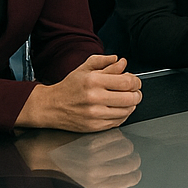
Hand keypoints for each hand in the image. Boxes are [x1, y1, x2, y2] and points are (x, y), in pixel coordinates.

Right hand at [14, 55, 141, 131]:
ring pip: (127, 111)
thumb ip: (105, 62)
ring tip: (126, 99)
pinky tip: (118, 108)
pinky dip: (123, 114)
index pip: (128, 81)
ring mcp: (94, 114)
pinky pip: (118, 121)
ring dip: (131, 105)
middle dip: (137, 94)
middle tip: (135, 91)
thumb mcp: (85, 68)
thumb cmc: (69, 87)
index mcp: (94, 81)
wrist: (50, 106)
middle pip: (131, 98)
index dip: (136, 81)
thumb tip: (122, 61)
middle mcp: (94, 98)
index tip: (135, 81)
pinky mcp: (94, 126)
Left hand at [47, 130, 141, 187]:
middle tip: (125, 157)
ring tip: (117, 146)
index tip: (130, 171)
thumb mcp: (83, 185)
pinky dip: (116, 135)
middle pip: (133, 162)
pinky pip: (117, 136)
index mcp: (95, 185)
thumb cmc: (64, 168)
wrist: (43, 152)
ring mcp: (94, 156)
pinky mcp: (91, 141)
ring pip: (128, 147)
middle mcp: (96, 173)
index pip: (132, 179)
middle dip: (132, 159)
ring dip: (125, 145)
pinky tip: (108, 138)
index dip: (134, 173)